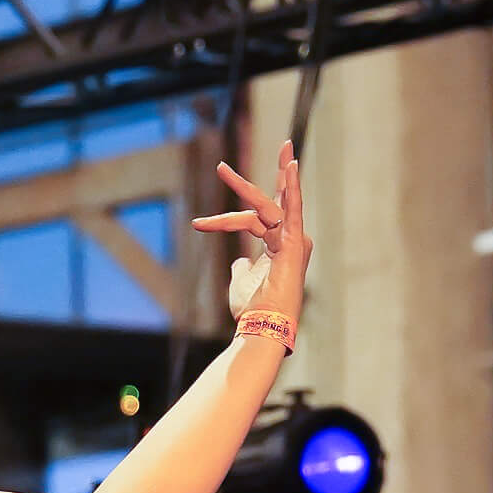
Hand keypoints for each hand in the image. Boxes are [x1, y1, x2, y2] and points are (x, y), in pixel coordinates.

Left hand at [191, 140, 312, 322]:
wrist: (260, 326)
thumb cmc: (252, 309)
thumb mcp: (240, 282)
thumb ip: (241, 267)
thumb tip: (238, 261)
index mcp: (279, 246)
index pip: (254, 218)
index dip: (225, 219)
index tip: (198, 222)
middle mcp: (290, 239)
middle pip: (266, 203)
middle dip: (248, 182)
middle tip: (222, 166)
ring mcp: (294, 240)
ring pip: (265, 205)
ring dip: (241, 187)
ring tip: (221, 170)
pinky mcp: (294, 243)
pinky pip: (292, 209)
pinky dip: (292, 186)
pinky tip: (289, 166)